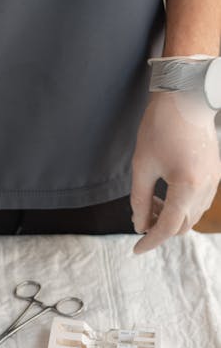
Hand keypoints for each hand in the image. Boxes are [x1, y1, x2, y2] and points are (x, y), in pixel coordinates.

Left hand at [131, 91, 220, 253]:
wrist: (187, 97)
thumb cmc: (160, 128)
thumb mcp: (142, 166)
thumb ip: (139, 201)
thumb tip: (139, 226)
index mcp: (187, 186)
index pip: (167, 227)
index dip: (150, 241)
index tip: (136, 249)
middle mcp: (205, 187)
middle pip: (182, 226)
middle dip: (159, 228)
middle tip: (140, 216)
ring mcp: (214, 181)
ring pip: (191, 216)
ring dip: (170, 218)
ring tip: (149, 203)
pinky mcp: (215, 174)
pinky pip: (198, 202)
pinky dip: (181, 207)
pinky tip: (164, 195)